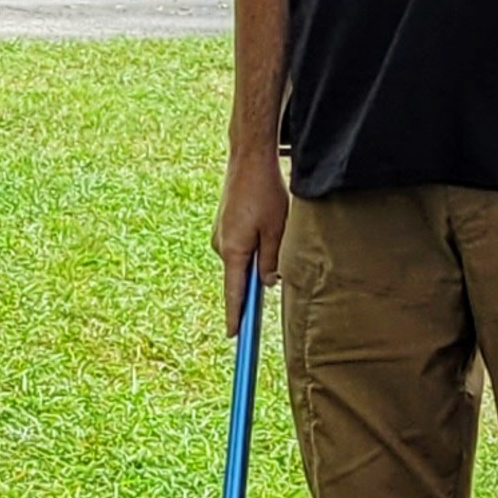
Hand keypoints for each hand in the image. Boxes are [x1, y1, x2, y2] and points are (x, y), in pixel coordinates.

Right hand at [213, 144, 288, 329]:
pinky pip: (239, 246)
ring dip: (257, 255)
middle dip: (256, 277)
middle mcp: (221, 246)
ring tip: (273, 227)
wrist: (247, 160)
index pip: (234, 293)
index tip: (234, 337)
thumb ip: (272, 260)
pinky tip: (264, 222)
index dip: (235, 316)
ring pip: (242, 259)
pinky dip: (252, 244)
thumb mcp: (277, 229)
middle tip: (274, 256)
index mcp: (233, 251)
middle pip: (240, 276)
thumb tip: (268, 282)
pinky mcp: (224, 226)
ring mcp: (219, 236)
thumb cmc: (265, 192)